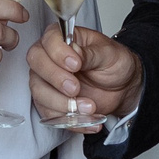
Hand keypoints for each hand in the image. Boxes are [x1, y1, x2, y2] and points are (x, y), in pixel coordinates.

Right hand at [27, 26, 141, 124]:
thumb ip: (91, 53)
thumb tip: (75, 53)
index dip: (58, 53)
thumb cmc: (114, 64)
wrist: (122, 87)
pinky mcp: (51, 102)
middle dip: (55, 79)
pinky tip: (89, 120)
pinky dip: (69, 120)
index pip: (49, 40)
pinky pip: (50, 114)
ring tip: (89, 107)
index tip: (76, 64)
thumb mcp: (109, 54)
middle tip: (75, 88)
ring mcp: (47, 81)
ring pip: (39, 92)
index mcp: (64, 38)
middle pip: (36, 64)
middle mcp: (50, 57)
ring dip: (62, 103)